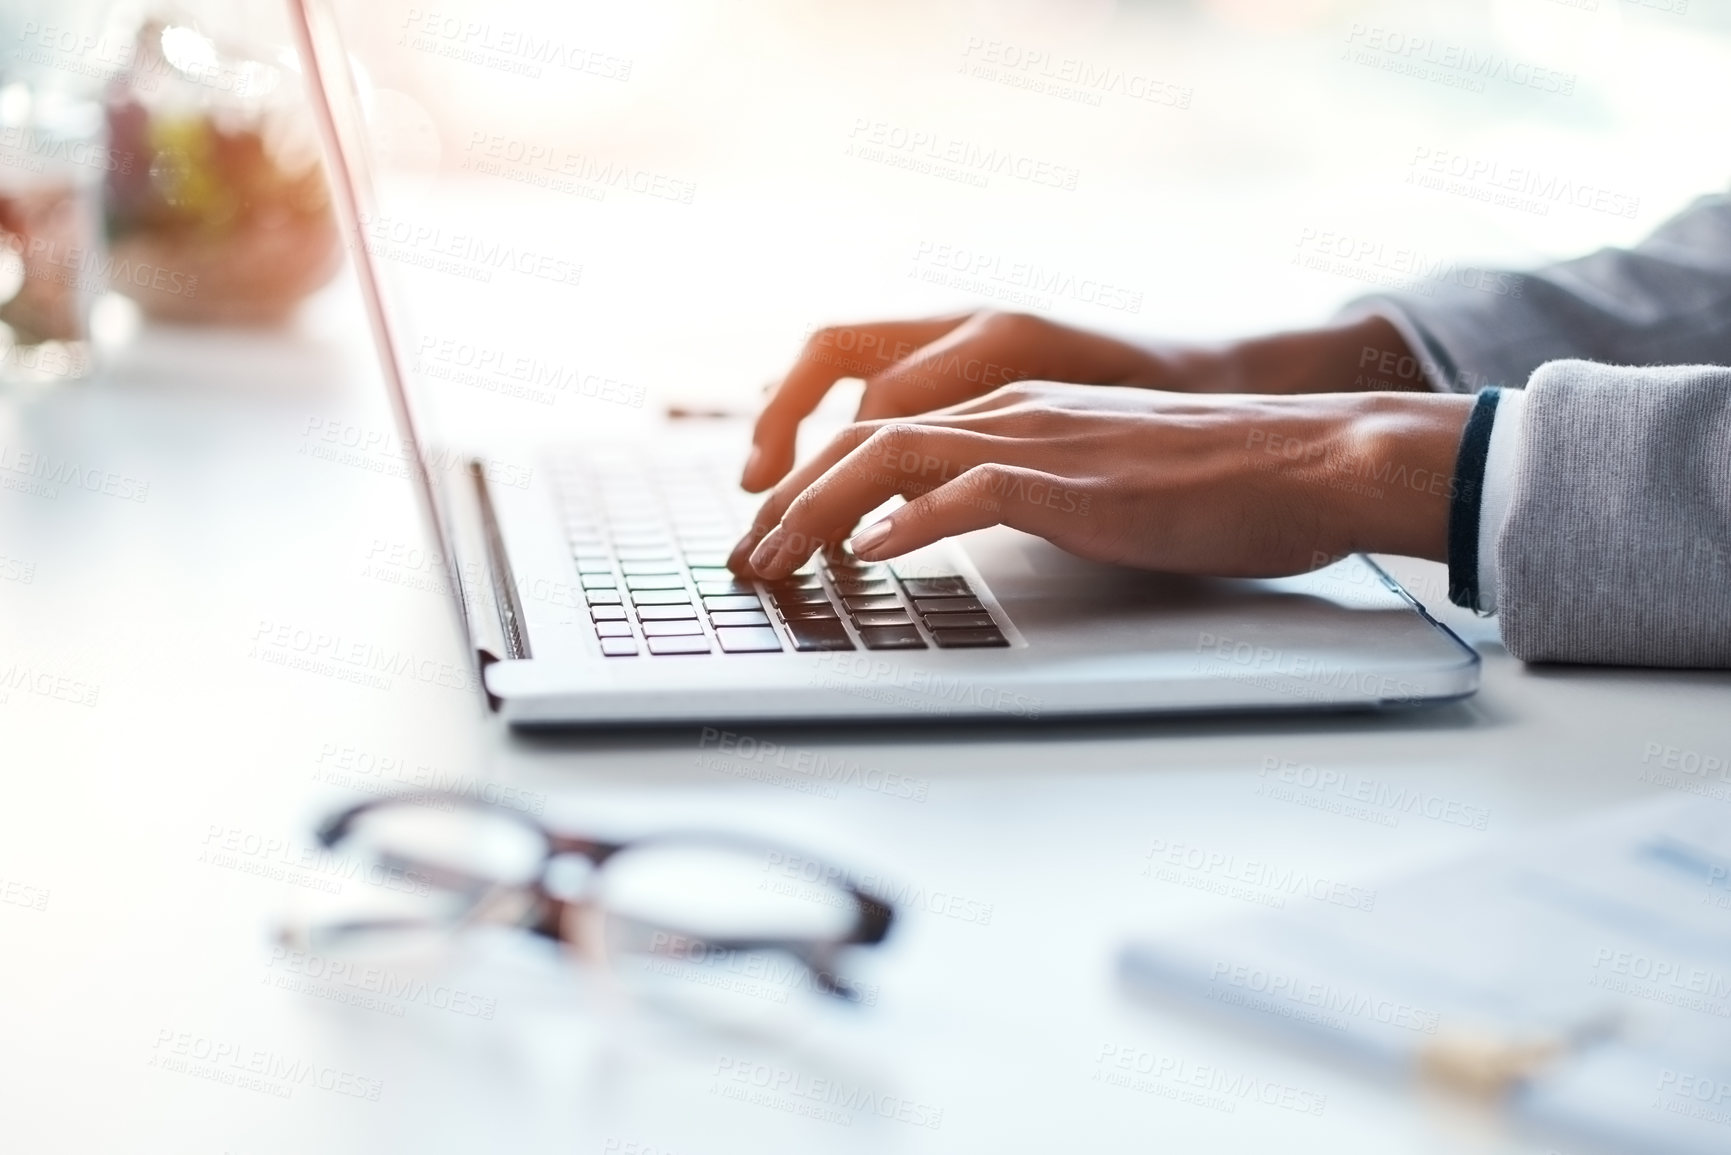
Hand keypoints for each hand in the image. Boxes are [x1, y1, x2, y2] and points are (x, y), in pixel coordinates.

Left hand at [728, 382, 1473, 580]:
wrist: (1308, 461)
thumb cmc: (1217, 482)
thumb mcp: (1098, 482)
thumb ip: (1030, 493)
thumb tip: (962, 530)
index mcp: (1015, 409)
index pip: (884, 434)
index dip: (814, 484)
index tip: (777, 536)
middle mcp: (1013, 411)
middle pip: (865, 441)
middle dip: (790, 502)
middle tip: (747, 560)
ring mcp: (1043, 439)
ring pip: (896, 457)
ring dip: (821, 512)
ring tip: (777, 560)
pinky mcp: (1076, 480)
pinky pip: (973, 491)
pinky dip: (914, 520)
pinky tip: (875, 553)